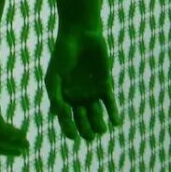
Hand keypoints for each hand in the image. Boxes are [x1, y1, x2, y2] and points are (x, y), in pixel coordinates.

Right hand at [45, 26, 121, 141]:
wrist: (80, 35)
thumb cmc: (63, 54)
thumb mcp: (54, 75)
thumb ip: (55, 94)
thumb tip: (56, 115)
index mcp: (63, 97)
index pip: (65, 120)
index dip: (68, 130)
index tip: (73, 136)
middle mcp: (77, 98)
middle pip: (82, 122)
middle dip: (86, 131)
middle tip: (89, 135)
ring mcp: (91, 93)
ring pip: (96, 116)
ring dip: (99, 125)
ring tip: (101, 129)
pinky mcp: (104, 85)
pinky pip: (109, 103)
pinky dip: (113, 113)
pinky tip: (116, 122)